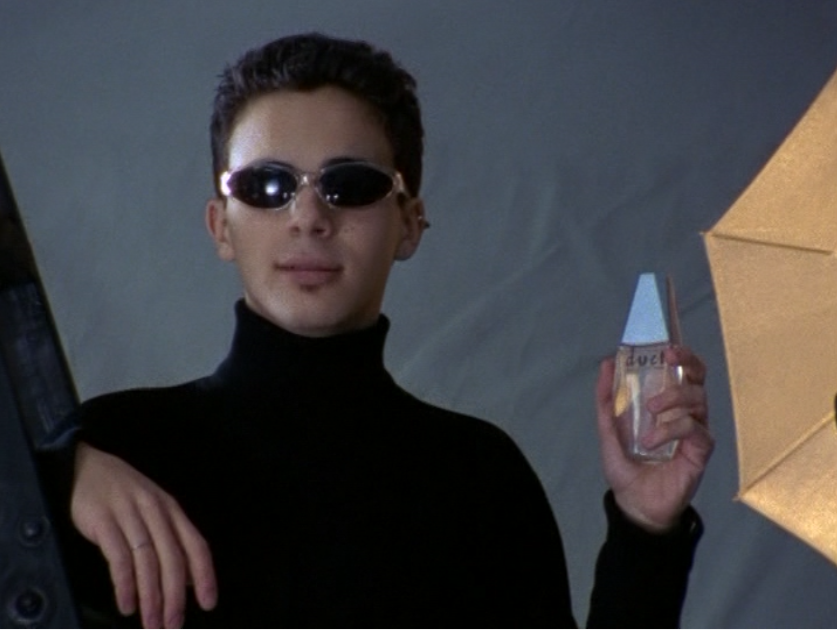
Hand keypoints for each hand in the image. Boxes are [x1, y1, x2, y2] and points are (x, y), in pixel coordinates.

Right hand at [71, 442, 217, 627]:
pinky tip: (127, 604)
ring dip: (151, 597)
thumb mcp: (153, 511)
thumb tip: (190, 580)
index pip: (196, 545)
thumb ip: (172, 542)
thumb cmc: (122, 494)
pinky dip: (125, 584)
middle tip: (173, 625)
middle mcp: (155, 511)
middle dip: (175, 596)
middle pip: (173, 558)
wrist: (84, 467)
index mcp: (172, 510)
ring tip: (151, 623)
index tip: (208, 603)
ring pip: (148, 561)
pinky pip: (119, 557)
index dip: (205, 575)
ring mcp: (129, 514)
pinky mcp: (103, 521)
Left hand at [595, 346, 713, 531]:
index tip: (667, 346)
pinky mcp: (701, 450)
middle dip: (687, 363)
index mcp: (667, 404)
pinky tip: (651, 442)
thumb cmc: (626, 466)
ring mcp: (696, 431)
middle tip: (669, 359)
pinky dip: (671, 430)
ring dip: (673, 398)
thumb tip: (606, 363)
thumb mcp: (608, 429)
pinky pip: (695, 429)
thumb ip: (606, 399)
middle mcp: (686, 413)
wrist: (634, 503)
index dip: (681, 354)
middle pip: (698, 378)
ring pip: (697, 399)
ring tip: (650, 411)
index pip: (682, 371)